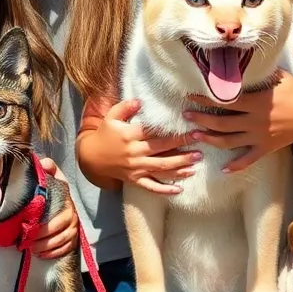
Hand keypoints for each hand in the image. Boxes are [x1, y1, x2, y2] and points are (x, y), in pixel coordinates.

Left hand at [33, 158, 78, 258]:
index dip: (46, 225)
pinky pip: (65, 248)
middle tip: (26, 240)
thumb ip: (49, 168)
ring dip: (46, 247)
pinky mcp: (74, 239)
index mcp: (67, 201)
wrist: (63, 200)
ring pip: (61, 241)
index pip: (61, 216)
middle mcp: (73, 215)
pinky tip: (41, 254)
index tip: (31, 227)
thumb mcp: (53, 176)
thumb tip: (44, 163)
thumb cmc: (55, 190)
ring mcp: (74, 228)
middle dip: (42, 238)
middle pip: (60, 231)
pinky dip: (53, 253)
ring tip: (31, 247)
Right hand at [84, 99, 200, 194]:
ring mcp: (136, 169)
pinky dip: (165, 190)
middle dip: (182, 149)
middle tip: (200, 146)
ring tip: (196, 163)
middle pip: (162, 151)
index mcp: (130, 136)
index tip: (191, 130)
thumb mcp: (111, 117)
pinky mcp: (135, 180)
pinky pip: (151, 187)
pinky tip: (180, 189)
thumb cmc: (104, 134)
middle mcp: (135, 153)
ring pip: (161, 169)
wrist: (92, 158)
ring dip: (180, 167)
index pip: (156, 134)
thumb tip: (140, 101)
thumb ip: (125, 107)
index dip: (174, 133)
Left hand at [185, 71, 292, 172]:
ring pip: (229, 141)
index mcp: (255, 102)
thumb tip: (245, 60)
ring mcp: (259, 137)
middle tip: (186, 116)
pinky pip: (248, 159)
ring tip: (195, 135)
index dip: (206, 98)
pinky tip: (223, 169)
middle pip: (221, 122)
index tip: (191, 95)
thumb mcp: (279, 77)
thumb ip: (261, 72)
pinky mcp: (266, 148)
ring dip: (210, 139)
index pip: (224, 100)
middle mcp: (254, 121)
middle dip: (201, 119)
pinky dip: (236, 165)